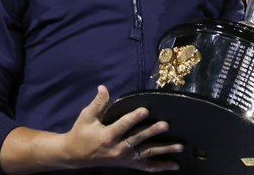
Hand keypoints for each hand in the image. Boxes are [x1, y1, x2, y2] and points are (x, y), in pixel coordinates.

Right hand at [61, 85, 181, 171]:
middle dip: (152, 132)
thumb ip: (98, 103)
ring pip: (147, 153)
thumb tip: (103, 87)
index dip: (134, 117)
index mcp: (107, 136)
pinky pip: (146, 167)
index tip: (145, 110)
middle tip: (165, 125)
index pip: (123, 125)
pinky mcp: (128, 163)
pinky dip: (160, 167)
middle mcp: (117, 149)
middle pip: (138, 139)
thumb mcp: (86, 116)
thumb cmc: (81, 132)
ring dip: (164, 150)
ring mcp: (124, 158)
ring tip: (179, 146)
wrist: (75, 155)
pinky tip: (174, 165)